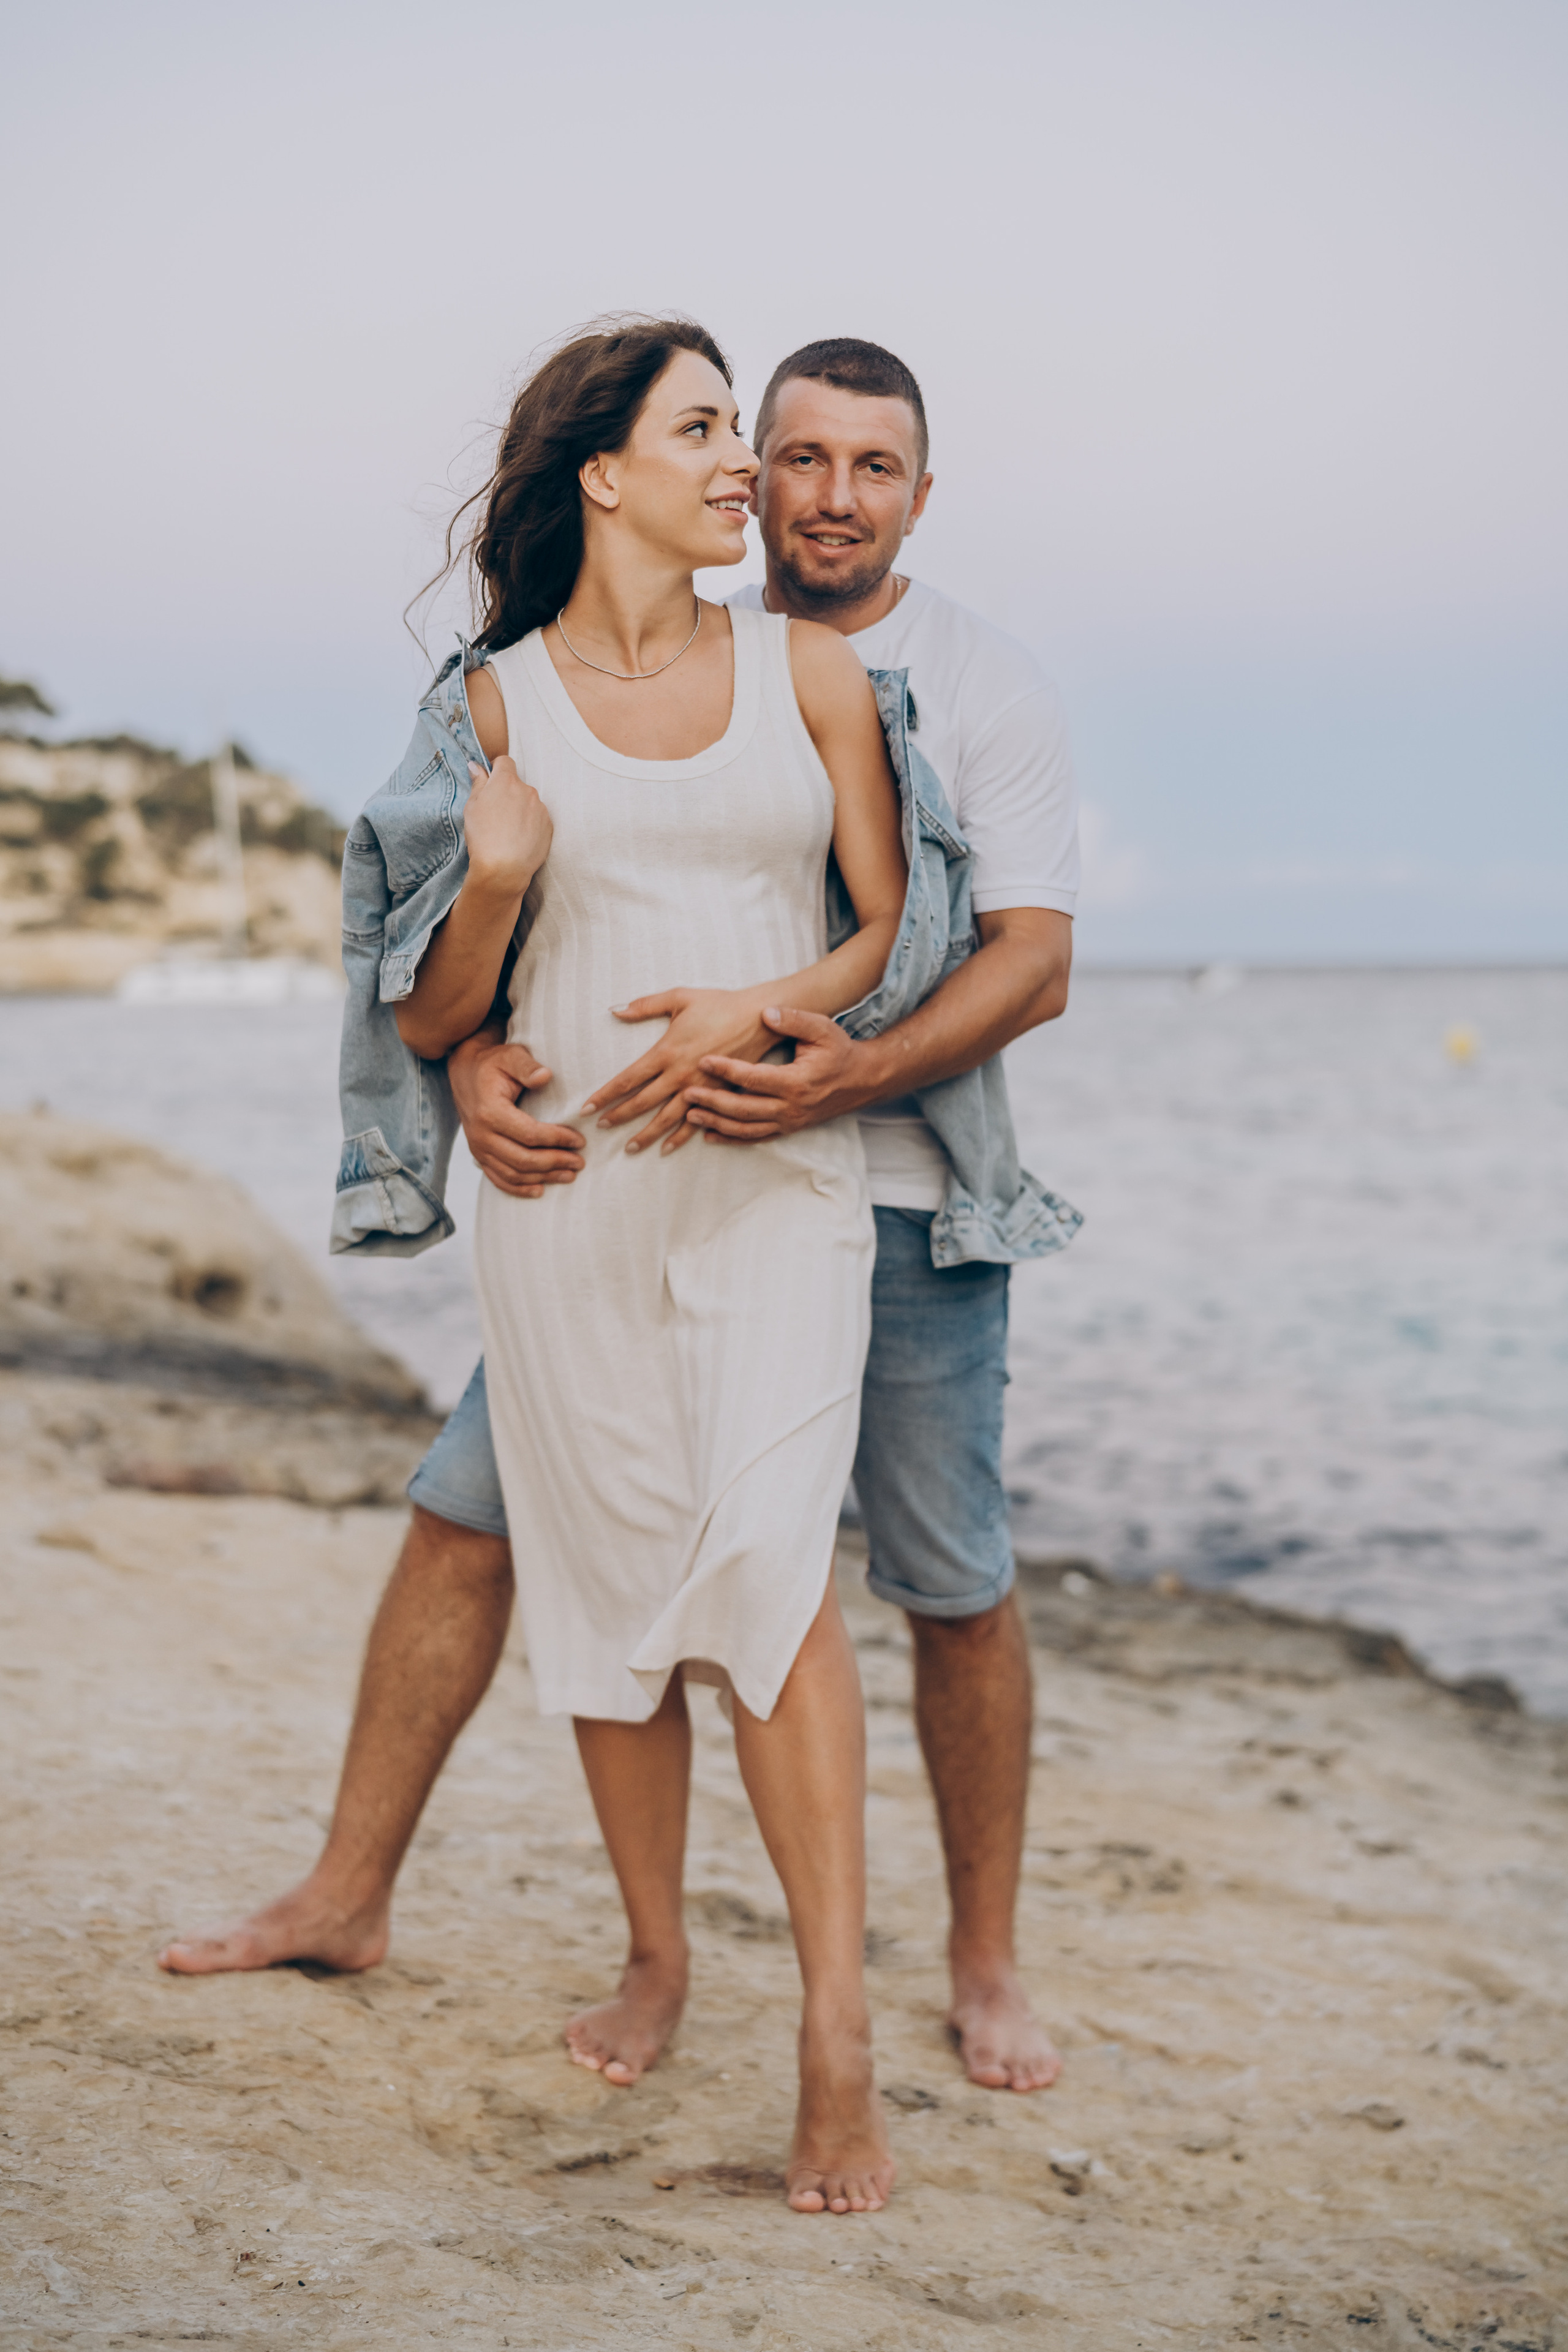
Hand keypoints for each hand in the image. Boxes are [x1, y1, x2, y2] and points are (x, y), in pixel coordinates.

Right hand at [449, 1029, 584, 1198]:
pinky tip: (540, 1190)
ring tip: (569, 1175)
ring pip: (513, 1173)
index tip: (580, 1140)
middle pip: (523, 1159)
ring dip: (543, 1178)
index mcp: (490, 1112)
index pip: (529, 1134)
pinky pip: (498, 1179)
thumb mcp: (510, 1056)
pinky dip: (519, 1189)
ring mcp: (477, 1149)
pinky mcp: (478, 1156)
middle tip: (580, 1162)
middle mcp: (481, 1135)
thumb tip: (545, 1076)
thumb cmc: (493, 1063)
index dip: (557, 1139)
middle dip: (555, 1163)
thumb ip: (527, 1066)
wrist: (464, 1072)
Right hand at [463, 757, 550, 895]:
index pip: (505, 761)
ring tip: (508, 830)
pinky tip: (519, 839)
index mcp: (506, 781)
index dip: (497, 769)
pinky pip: (538, 818)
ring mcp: (541, 808)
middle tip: (496, 813)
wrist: (504, 868)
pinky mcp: (549, 825)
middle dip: (508, 793)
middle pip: (517, 784)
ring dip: (520, 809)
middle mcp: (527, 790)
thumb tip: (477, 766)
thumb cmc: (483, 836)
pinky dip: (530, 824)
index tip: (491, 781)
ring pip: (528, 802)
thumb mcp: (472, 807)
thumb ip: (478, 783)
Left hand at [584, 989, 775, 1155]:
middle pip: (642, 1103)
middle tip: (601, 1127)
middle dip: (619, 1116)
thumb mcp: (679, 998)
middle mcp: (679, 1074)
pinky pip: (696, 1122)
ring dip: (646, 1134)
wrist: (759, 1017)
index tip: (587, 1108)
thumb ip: (644, 1005)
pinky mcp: (717, 1095)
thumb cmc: (718, 1004)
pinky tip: (667, 1148)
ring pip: (666, 1118)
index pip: (627, 1079)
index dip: (604, 1095)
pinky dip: (680, 1137)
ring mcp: (699, 1088)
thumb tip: (614, 1010)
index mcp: (666, 1051)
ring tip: (630, 1147)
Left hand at [683, 1006, 867, 1141]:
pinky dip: (732, 1139)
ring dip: (717, 1123)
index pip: (754, 1078)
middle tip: (686, 1094)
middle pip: (744, 1109)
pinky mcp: (788, 1129)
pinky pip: (755, 1138)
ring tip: (690, 1115)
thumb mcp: (822, 1028)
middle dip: (713, 1102)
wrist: (862, 1080)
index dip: (727, 1070)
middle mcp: (791, 1107)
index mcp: (797, 1082)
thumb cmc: (840, 1051)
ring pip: (746, 1128)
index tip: (704, 1061)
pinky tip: (710, 1135)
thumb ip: (794, 1019)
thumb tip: (766, 1013)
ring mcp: (789, 1122)